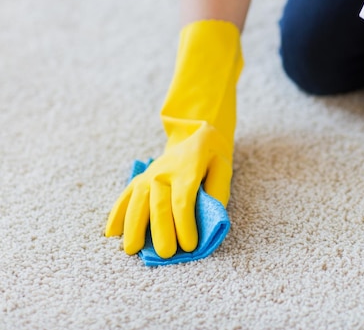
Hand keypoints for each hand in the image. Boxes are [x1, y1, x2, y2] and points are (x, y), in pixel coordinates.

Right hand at [105, 122, 232, 257]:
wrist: (195, 137)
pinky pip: (124, 197)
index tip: (190, 246)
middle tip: (165, 254)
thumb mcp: (223, 169)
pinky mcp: (138, 180)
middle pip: (158, 205)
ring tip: (132, 250)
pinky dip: (116, 215)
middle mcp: (163, 173)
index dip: (184, 225)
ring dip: (133, 227)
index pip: (182, 201)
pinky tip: (112, 234)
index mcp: (187, 171)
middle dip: (161, 232)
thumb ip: (218, 192)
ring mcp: (148, 176)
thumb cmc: (212, 159)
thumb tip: (211, 217)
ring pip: (137, 202)